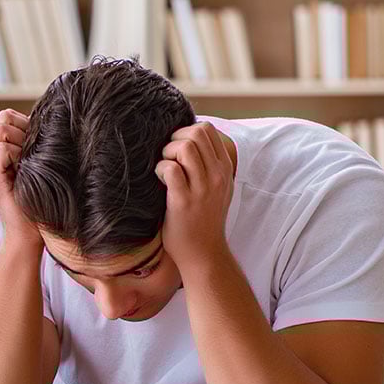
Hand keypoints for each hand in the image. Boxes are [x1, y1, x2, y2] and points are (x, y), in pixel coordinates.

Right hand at [0, 109, 42, 252]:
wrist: (28, 232)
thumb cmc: (38, 199)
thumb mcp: (34, 164)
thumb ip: (31, 143)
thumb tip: (46, 120)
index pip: (6, 116)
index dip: (24, 122)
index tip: (37, 143)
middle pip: (3, 118)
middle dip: (24, 129)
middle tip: (34, 153)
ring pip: (2, 129)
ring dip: (22, 142)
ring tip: (29, 163)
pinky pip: (2, 148)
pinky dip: (18, 154)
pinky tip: (25, 171)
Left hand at [155, 122, 234, 274]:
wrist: (204, 253)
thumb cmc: (203, 219)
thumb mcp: (217, 188)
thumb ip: (209, 165)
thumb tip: (188, 139)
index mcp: (224, 168)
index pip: (208, 130)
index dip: (186, 131)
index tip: (176, 148)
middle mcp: (217, 175)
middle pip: (196, 133)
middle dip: (175, 138)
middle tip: (167, 156)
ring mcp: (202, 188)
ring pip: (185, 147)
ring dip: (167, 152)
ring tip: (164, 168)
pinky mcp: (184, 201)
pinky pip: (171, 169)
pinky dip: (160, 169)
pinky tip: (159, 180)